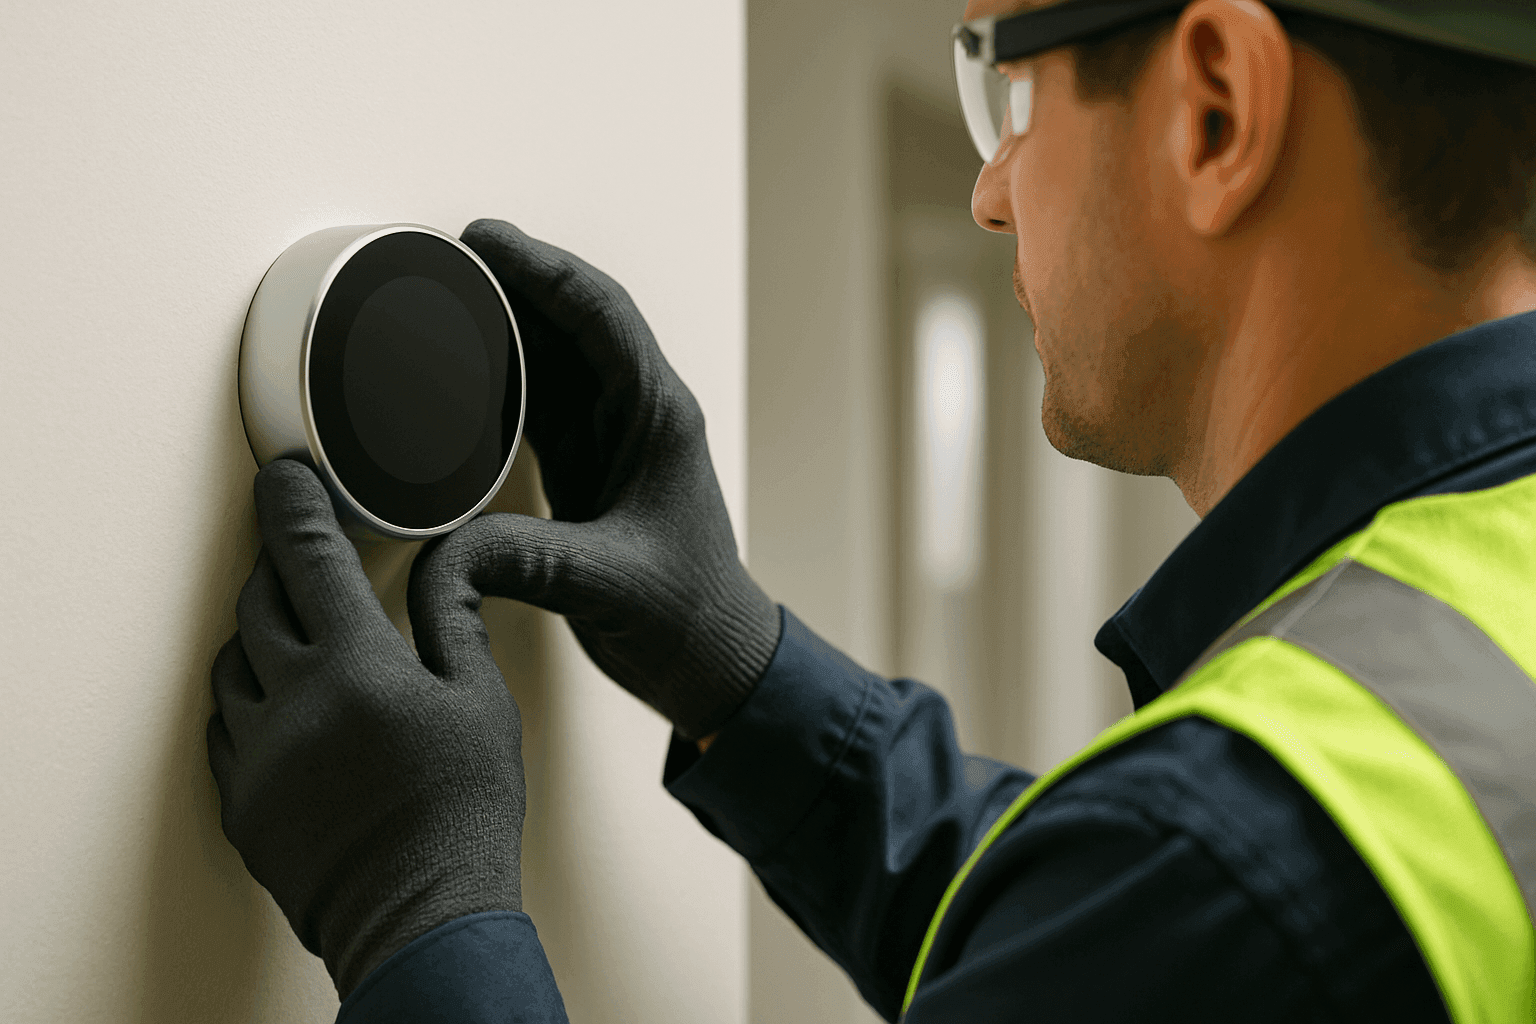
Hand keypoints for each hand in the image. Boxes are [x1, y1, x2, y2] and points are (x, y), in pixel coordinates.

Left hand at [207, 459, 525, 999]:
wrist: (422, 914)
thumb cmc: (462, 814)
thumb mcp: (484, 703)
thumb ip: (452, 625)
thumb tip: (440, 571)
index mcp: (356, 665)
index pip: (308, 556)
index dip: (291, 503)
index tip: (283, 474)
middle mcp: (292, 701)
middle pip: (258, 604)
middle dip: (277, 570)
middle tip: (303, 563)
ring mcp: (258, 754)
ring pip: (230, 668)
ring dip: (257, 640)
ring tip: (298, 645)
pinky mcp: (242, 802)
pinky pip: (222, 732)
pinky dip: (246, 705)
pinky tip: (283, 712)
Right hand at [420, 218, 781, 740]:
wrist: (712, 660)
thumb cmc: (686, 618)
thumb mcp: (605, 585)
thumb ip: (524, 564)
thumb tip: (442, 555)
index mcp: (658, 418)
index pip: (600, 315)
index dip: (542, 268)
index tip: (483, 239)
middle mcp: (639, 416)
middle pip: (576, 321)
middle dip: (518, 279)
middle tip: (449, 253)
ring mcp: (614, 440)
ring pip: (560, 356)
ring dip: (511, 323)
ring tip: (450, 293)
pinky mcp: (592, 469)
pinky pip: (545, 401)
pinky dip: (507, 376)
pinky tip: (469, 367)